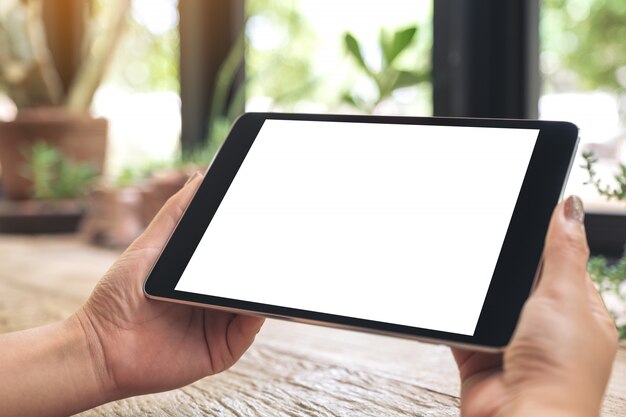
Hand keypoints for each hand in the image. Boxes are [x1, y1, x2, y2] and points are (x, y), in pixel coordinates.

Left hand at [74, 172, 264, 399]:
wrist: (100, 346)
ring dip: (264, 288)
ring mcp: (219, 325)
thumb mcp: (148, 245)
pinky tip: (258, 301)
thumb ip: (174, 214)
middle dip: (262, 263)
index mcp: (199, 277)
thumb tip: (199, 179)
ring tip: (272, 269)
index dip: (249, 241)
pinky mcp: (221, 350)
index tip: (265, 220)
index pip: (233, 257)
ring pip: (253, 303)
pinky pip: (248, 331)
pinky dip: (257, 316)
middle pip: (246, 279)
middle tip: (277, 242)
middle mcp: (213, 300)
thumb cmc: (117, 297)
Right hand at [452, 196, 617, 416]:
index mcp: (580, 312)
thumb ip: (562, 251)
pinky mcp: (480, 356)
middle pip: (519, 280)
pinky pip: (463, 326)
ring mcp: (512, 342)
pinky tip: (452, 306)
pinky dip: (456, 317)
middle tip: (487, 241)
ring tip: (468, 274)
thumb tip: (570, 208)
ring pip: (489, 302)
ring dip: (478, 293)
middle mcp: (546, 327)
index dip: (542, 239)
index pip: (560, 262)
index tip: (521, 213)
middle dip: (503, 268)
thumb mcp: (565, 297)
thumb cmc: (559, 373)